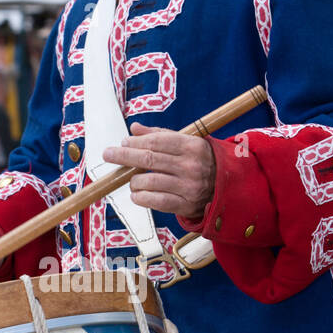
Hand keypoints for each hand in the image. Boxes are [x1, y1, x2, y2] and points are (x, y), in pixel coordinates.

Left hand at [101, 123, 215, 220]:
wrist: (225, 187)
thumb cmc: (200, 161)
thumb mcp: (186, 143)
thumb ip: (160, 135)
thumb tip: (134, 128)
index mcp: (192, 146)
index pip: (157, 141)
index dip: (136, 142)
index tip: (122, 143)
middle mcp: (191, 165)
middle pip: (149, 159)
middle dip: (124, 156)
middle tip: (108, 154)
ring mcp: (189, 186)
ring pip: (149, 182)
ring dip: (133, 181)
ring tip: (131, 180)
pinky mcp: (186, 205)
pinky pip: (156, 202)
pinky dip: (141, 198)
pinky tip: (136, 194)